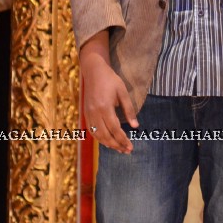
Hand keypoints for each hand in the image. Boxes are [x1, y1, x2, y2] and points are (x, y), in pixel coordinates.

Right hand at [80, 32, 136, 153]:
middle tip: (127, 151)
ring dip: (108, 144)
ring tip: (119, 149)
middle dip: (117, 145)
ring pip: (97, 135)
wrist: (93, 71)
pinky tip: (107, 141)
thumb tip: (135, 126)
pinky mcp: (86, 113)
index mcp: (105, 107)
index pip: (115, 129)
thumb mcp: (123, 92)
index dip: (123, 140)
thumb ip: (129, 110)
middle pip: (106, 135)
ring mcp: (89, 114)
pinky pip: (92, 130)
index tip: (130, 147)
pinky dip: (99, 138)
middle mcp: (95, 113)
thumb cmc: (110, 79)